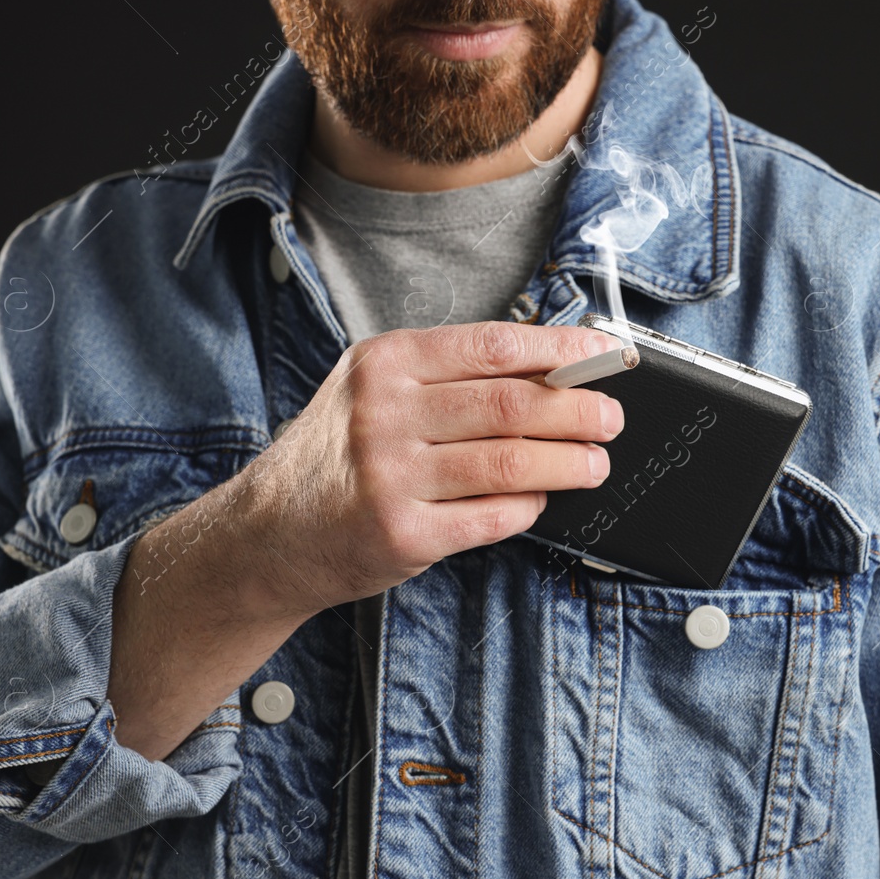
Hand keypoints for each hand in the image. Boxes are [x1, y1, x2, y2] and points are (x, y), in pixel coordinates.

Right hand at [233, 321, 625, 620]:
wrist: (268, 533)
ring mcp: (391, 476)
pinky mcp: (402, 533)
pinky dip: (529, 508)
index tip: (604, 355)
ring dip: (568, 463)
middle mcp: (385, 414)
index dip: (561, 349)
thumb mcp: (372, 391)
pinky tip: (542, 501)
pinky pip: (491, 517)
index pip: (494, 345)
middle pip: (511, 404)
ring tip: (595, 463)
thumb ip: (447, 376)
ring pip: (510, 462)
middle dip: (578, 411)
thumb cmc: (336, 456)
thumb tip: (549, 367)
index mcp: (387, 364)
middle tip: (611, 417)